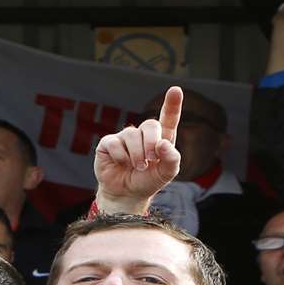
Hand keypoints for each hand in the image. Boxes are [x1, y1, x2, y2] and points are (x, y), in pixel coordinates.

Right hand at [93, 87, 182, 213]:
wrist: (127, 194)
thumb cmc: (147, 181)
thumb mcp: (166, 174)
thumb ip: (172, 159)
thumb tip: (163, 143)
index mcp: (160, 138)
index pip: (168, 118)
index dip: (172, 104)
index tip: (176, 90)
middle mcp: (142, 134)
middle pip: (150, 125)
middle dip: (152, 143)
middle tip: (151, 160)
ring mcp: (124, 137)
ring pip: (132, 135)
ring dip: (137, 155)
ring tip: (137, 167)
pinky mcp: (108, 143)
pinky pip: (115, 143)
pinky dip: (120, 157)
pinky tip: (121, 164)